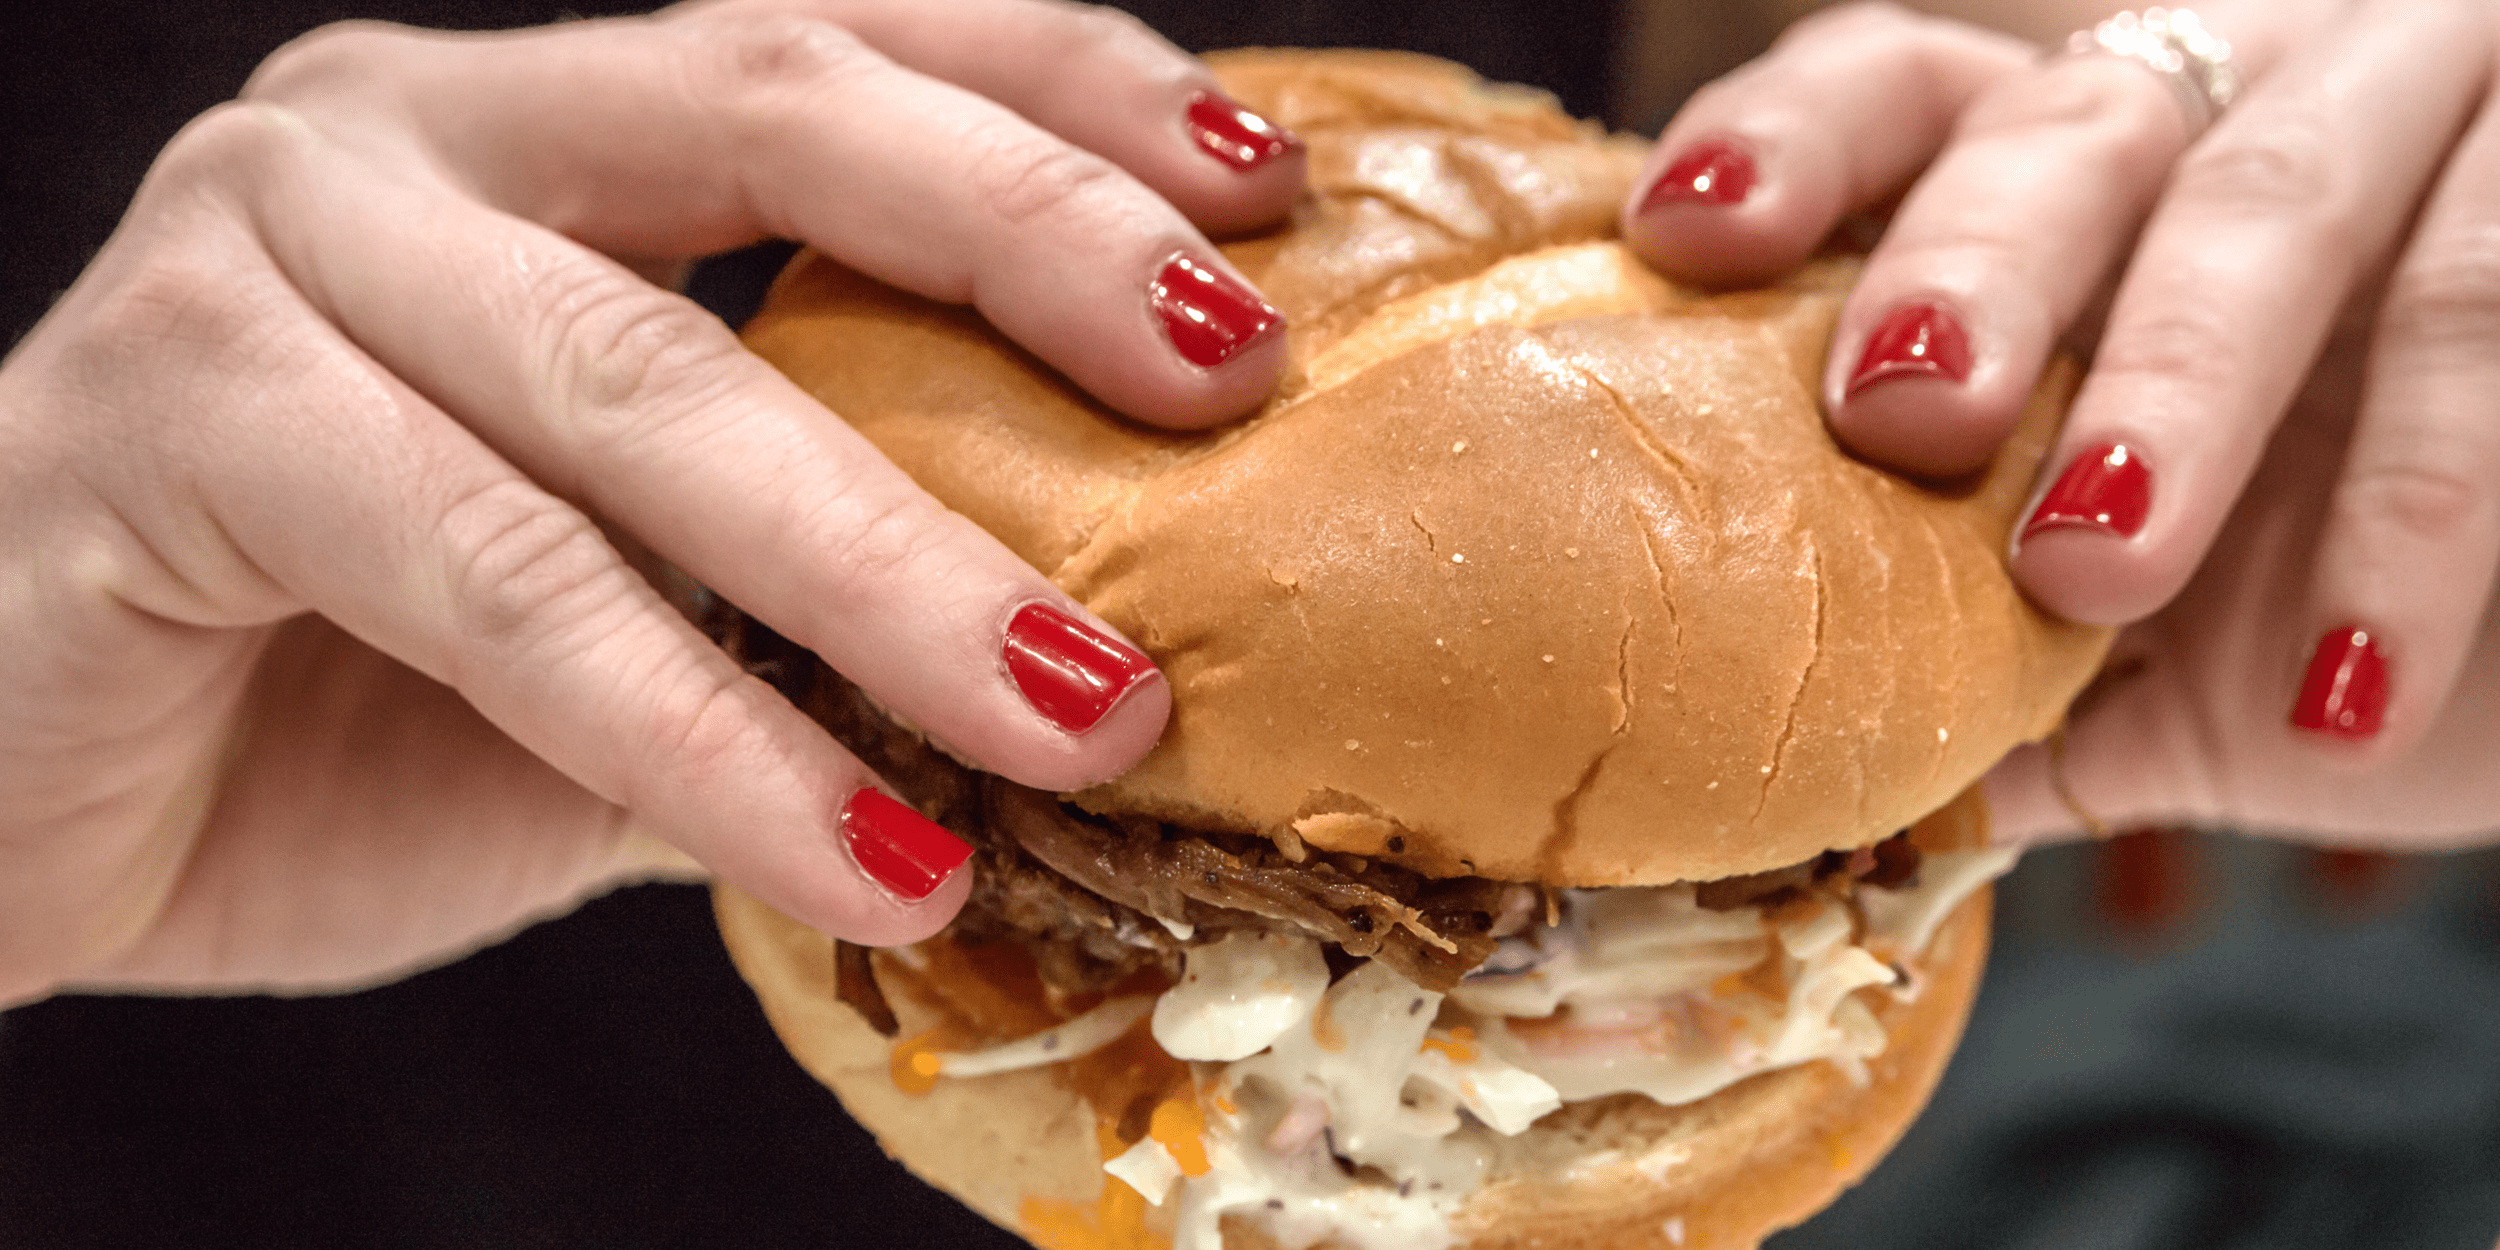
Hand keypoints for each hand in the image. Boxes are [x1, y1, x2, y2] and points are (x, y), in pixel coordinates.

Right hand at [0, 0, 1305, 1004]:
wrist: (23, 791)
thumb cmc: (353, 686)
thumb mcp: (648, 604)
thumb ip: (829, 586)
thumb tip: (1131, 658)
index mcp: (545, 126)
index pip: (849, 40)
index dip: (1066, 91)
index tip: (1269, 196)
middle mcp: (407, 129)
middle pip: (772, 109)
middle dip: (1027, 240)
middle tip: (1235, 384)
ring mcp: (263, 247)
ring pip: (644, 377)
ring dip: (898, 558)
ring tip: (1093, 711)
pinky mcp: (157, 416)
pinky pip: (494, 579)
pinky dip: (700, 734)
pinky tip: (867, 854)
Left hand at [1622, 1, 2499, 845]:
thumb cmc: (2358, 599)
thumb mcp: (2165, 636)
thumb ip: (2003, 688)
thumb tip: (1815, 811)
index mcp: (2092, 185)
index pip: (1910, 92)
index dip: (1793, 147)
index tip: (1682, 240)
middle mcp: (2243, 114)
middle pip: (2070, 130)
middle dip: (1974, 264)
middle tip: (1897, 412)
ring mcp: (2435, 135)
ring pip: (2280, 205)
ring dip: (2176, 386)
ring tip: (2089, 566)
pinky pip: (2498, 319)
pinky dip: (2419, 509)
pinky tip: (2343, 683)